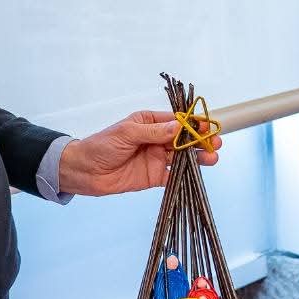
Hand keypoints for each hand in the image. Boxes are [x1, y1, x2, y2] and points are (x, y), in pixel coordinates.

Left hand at [58, 110, 220, 195]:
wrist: (84, 171)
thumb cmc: (101, 145)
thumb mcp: (127, 133)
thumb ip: (154, 132)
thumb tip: (179, 127)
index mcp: (150, 123)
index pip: (176, 122)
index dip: (193, 124)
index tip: (206, 126)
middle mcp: (156, 140)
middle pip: (184, 140)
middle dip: (200, 140)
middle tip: (214, 143)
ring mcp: (156, 159)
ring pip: (182, 157)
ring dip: (198, 157)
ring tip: (212, 157)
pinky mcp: (154, 177)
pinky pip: (173, 176)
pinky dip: (186, 175)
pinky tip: (197, 174)